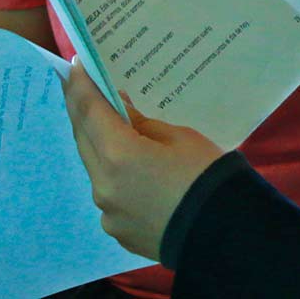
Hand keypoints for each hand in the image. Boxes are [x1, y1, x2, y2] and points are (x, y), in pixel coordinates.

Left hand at [64, 60, 223, 259]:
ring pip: (93, 168)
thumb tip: (120, 110)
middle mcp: (103, 184)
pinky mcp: (116, 229)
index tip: (76, 65)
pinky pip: (108, 194)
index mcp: (118, 154)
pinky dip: (112, 176)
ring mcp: (107, 211)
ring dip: (96, 145)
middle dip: (81, 111)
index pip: (89, 110)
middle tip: (80, 87)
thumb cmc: (206, 175)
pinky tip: (128, 169)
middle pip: (83, 139)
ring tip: (105, 126)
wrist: (224, 233)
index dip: (80, 85)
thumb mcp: (179, 137)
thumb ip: (141, 123)